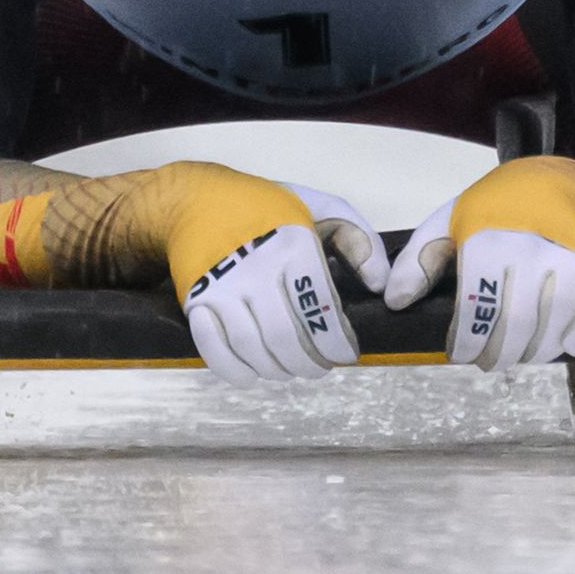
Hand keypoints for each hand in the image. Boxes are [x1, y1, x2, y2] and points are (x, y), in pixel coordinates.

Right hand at [172, 172, 384, 385]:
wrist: (195, 199)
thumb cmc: (264, 207)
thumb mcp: (321, 207)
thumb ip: (360, 241)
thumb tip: (380, 286)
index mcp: (292, 245)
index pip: (320, 311)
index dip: (337, 343)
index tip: (346, 354)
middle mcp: (255, 268)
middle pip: (286, 338)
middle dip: (309, 364)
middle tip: (320, 367)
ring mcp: (221, 287)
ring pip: (253, 349)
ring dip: (277, 371)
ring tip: (291, 370)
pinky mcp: (195, 301)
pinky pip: (214, 351)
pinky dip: (235, 372)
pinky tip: (252, 374)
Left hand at [383, 157, 574, 370]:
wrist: (552, 184)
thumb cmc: (494, 209)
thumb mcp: (448, 223)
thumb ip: (419, 260)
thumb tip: (396, 301)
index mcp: (487, 242)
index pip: (476, 308)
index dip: (466, 341)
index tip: (460, 353)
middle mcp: (529, 252)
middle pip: (515, 326)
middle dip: (498, 354)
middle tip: (488, 360)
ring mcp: (567, 261)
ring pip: (553, 327)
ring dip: (533, 352)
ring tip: (518, 353)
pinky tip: (564, 344)